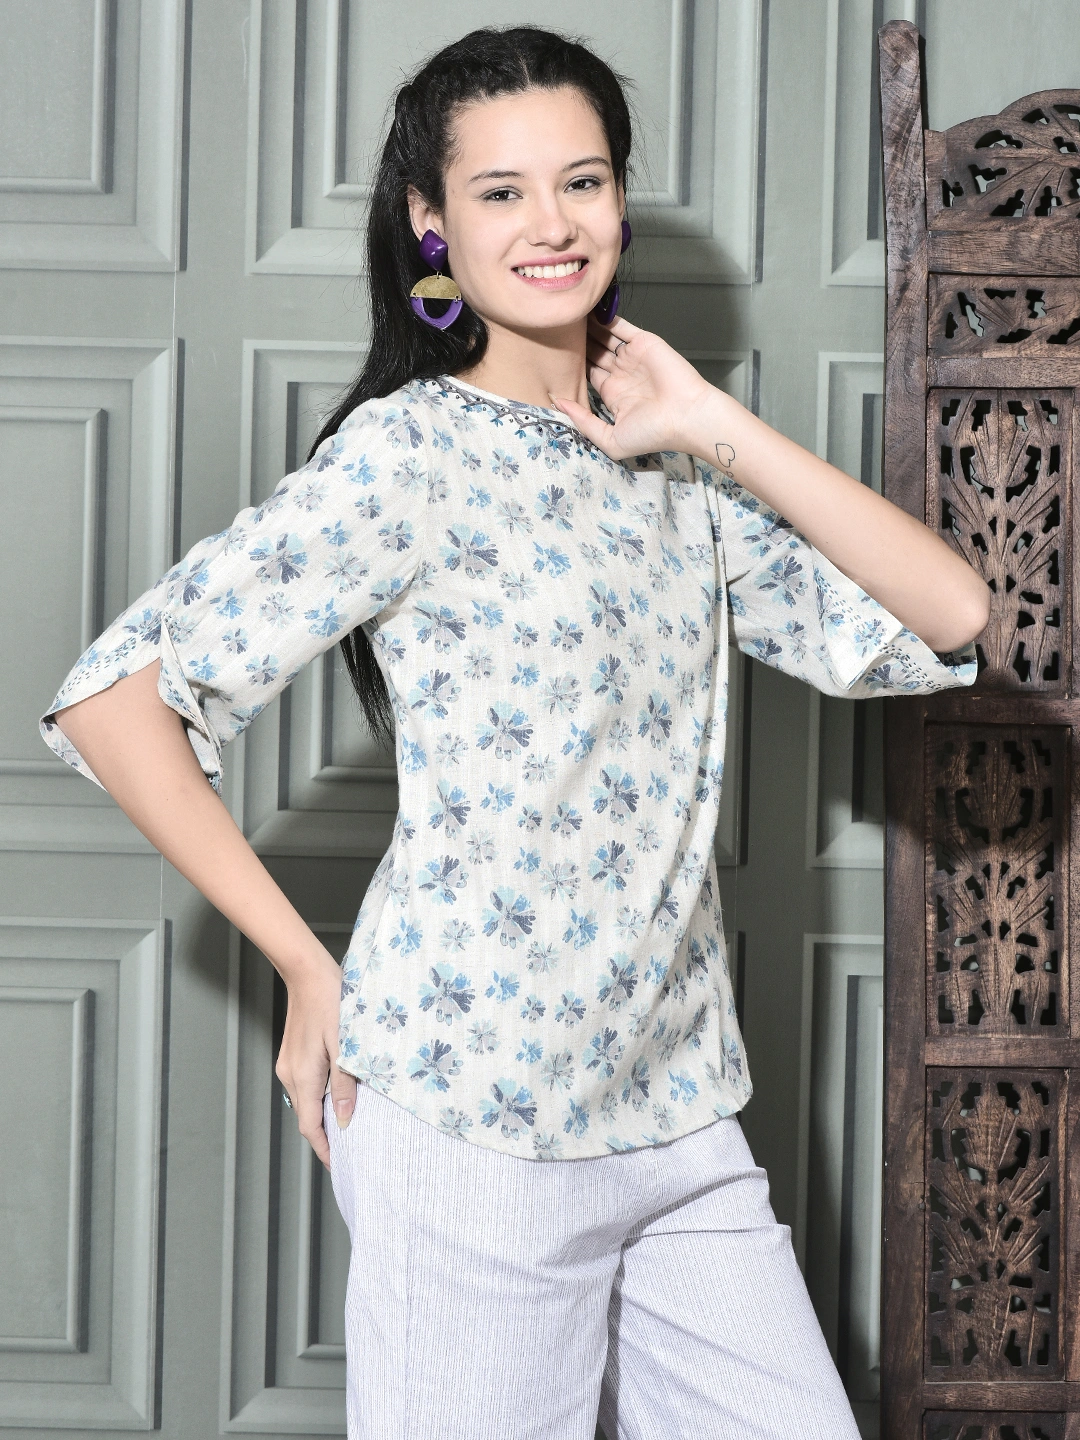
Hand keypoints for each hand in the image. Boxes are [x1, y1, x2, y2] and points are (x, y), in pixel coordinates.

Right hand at [275, 948, 356, 1168]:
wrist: (306, 972)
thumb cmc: (331, 1002)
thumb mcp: (345, 1044)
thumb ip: (345, 1084)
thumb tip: (345, 1121)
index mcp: (303, 1077)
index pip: (311, 1127)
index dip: (325, 1150)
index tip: (340, 1166)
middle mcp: (290, 1075)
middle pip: (307, 1117)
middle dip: (326, 1135)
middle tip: (352, 1147)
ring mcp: (288, 1064)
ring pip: (306, 1101)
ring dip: (323, 1115)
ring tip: (348, 1123)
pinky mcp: (291, 1054)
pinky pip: (304, 1085)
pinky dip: (319, 1097)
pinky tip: (337, 1092)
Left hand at [550, 315, 717, 460]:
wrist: (686, 416)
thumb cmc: (652, 433)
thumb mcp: (610, 439)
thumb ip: (583, 422)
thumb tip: (557, 403)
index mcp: (613, 394)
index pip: (587, 374)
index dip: (571, 366)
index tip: (550, 357)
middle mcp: (621, 374)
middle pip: (593, 353)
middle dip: (576, 344)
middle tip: (552, 331)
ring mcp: (632, 356)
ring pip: (604, 338)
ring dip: (588, 328)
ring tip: (565, 317)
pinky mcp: (643, 342)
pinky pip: (621, 327)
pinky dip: (605, 318)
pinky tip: (587, 309)